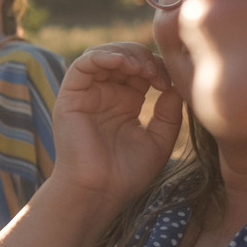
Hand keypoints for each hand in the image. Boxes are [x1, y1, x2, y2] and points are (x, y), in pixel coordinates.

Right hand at [49, 43, 182, 205]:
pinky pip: (82, 65)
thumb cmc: (126, 175)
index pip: (141, 70)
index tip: (171, 82)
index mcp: (124, 103)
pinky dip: (103, 56)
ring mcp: (86, 95)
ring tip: (142, 68)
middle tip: (157, 72)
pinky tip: (122, 64)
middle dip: (144, 58)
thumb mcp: (158, 141)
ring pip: (103, 55)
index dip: (158, 68)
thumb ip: (169, 114)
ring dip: (125, 54)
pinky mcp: (70, 97)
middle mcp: (104, 95)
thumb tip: (176, 88)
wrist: (98, 192)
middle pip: (123, 57)